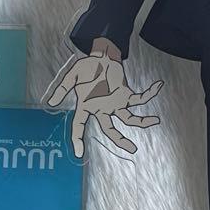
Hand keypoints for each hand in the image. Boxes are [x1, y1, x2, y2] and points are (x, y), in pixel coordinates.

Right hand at [46, 40, 162, 157]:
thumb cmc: (86, 67)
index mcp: (86, 107)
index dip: (78, 139)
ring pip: (129, 119)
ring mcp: (115, 104)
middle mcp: (102, 109)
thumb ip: (63, 88)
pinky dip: (150, 92)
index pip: (79, 126)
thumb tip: (50, 102)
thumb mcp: (72, 75)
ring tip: (155, 120)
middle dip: (121, 140)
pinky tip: (158, 85)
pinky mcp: (126, 95)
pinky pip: (139, 98)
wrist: (100, 56)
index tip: (79, 153)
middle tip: (132, 149)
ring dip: (142, 121)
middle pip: (111, 129)